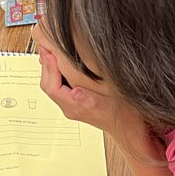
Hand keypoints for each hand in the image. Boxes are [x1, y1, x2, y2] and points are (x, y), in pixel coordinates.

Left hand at [39, 53, 159, 154]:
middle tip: (46, 48)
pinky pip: (60, 87)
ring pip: (53, 86)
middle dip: (46, 66)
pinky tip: (62, 64)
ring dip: (50, 70)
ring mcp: (72, 106)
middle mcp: (70, 108)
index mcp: (74, 107)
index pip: (52, 88)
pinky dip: (57, 74)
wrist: (128, 127)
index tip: (51, 54)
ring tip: (51, 53)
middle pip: (48, 86)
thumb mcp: (109, 104)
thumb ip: (89, 99)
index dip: (49, 69)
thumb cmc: (122, 116)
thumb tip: (75, 92)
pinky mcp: (76, 102)